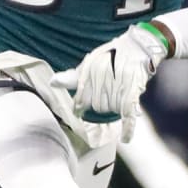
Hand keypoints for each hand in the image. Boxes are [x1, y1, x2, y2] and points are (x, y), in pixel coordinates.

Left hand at [51, 24, 166, 140]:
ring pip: (109, 110)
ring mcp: (117, 89)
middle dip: (98, 104)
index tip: (79, 109)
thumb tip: (52, 82)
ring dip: (113, 107)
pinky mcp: (132, 94)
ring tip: (118, 89)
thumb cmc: (110, 56)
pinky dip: (128, 129)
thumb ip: (73, 77)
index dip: (80, 105)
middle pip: (96, 107)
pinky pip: (129, 115)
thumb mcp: (89, 63)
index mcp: (89, 73)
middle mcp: (101, 81)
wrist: (136, 47)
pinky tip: (125, 139)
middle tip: (107, 90)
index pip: (80, 100)